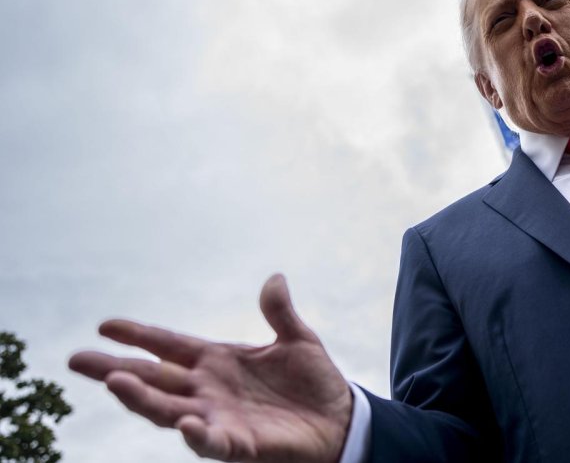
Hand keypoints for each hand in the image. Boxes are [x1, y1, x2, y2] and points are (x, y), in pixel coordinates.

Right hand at [69, 275, 352, 462]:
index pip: (168, 346)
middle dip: (115, 369)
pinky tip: (188, 423)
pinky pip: (213, 441)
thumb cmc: (314, 382)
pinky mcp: (240, 443)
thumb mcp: (298, 340)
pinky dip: (199, 435)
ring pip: (169, 410)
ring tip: (116, 382)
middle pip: (152, 378)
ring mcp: (219, 417)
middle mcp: (208, 390)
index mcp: (217, 361)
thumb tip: (275, 278)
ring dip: (142, 399)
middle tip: (76, 359)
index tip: (104, 325)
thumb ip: (280, 313)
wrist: (341, 420)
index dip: (138, 336)